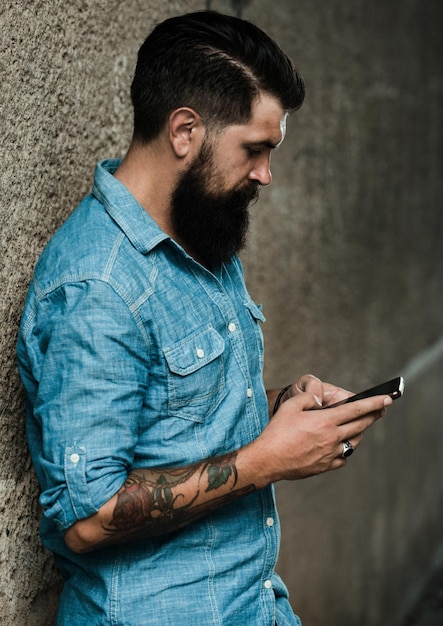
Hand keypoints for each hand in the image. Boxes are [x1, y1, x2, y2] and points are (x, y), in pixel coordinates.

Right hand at [256, 380, 391, 483]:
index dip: (374, 403)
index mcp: (325, 421)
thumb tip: (321, 400)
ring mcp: (330, 454)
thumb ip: (309, 398)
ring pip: (354, 442)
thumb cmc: (277, 431)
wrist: (268, 459)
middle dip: (374, 416)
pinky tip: (340, 445)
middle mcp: (332, 438)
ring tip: (359, 426)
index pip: (356, 409)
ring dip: (359, 432)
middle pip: (360, 425)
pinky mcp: (325, 466)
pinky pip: (343, 456)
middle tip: (382, 410)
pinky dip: (345, 449)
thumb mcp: (291, 406)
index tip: (387, 400)